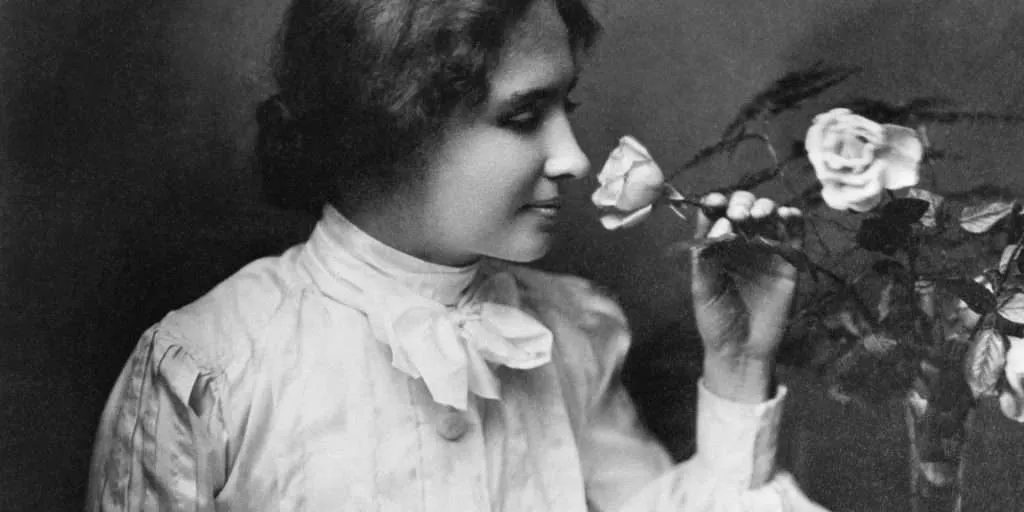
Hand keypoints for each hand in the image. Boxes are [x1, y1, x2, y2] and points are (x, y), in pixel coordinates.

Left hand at [691, 191, 803, 401]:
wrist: (741, 351)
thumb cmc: (716, 321)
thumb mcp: (703, 289)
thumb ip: (707, 257)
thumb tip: (721, 224)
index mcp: (716, 246)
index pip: (716, 215)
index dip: (716, 202)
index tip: (714, 202)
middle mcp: (740, 243)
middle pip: (743, 208)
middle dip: (741, 204)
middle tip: (739, 215)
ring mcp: (766, 250)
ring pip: (769, 215)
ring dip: (765, 207)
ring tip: (758, 215)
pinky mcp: (789, 261)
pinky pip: (794, 233)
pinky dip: (793, 218)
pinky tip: (786, 215)